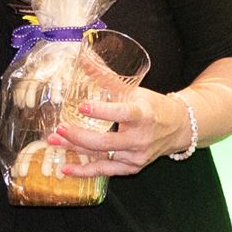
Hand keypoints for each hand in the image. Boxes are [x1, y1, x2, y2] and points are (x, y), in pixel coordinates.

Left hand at [51, 89, 189, 175]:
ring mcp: (136, 156)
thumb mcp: (134, 90)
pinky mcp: (132, 168)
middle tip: (59, 129)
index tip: (82, 107)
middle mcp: (140, 138)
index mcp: (143, 115)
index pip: (122, 113)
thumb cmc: (153, 106)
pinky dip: (85, 171)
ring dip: (76, 150)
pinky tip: (65, 169)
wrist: (178, 129)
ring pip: (101, 157)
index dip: (102, 111)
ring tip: (54, 143)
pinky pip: (105, 172)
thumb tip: (83, 59)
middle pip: (105, 142)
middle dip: (79, 137)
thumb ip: (107, 78)